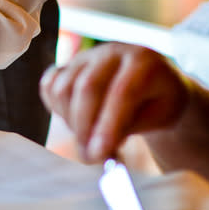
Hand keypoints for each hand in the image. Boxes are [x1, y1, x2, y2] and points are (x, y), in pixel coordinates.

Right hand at [39, 42, 191, 162]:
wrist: (155, 83)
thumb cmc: (159, 103)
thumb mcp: (157, 118)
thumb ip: (125, 130)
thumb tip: (94, 150)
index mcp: (143, 59)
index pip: (122, 92)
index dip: (108, 125)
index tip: (99, 155)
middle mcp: (112, 52)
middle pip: (87, 88)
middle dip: (84, 128)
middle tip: (90, 157)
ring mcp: (87, 55)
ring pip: (63, 88)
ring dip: (71, 121)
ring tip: (90, 137)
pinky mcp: (69, 63)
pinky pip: (49, 85)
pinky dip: (56, 108)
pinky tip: (76, 119)